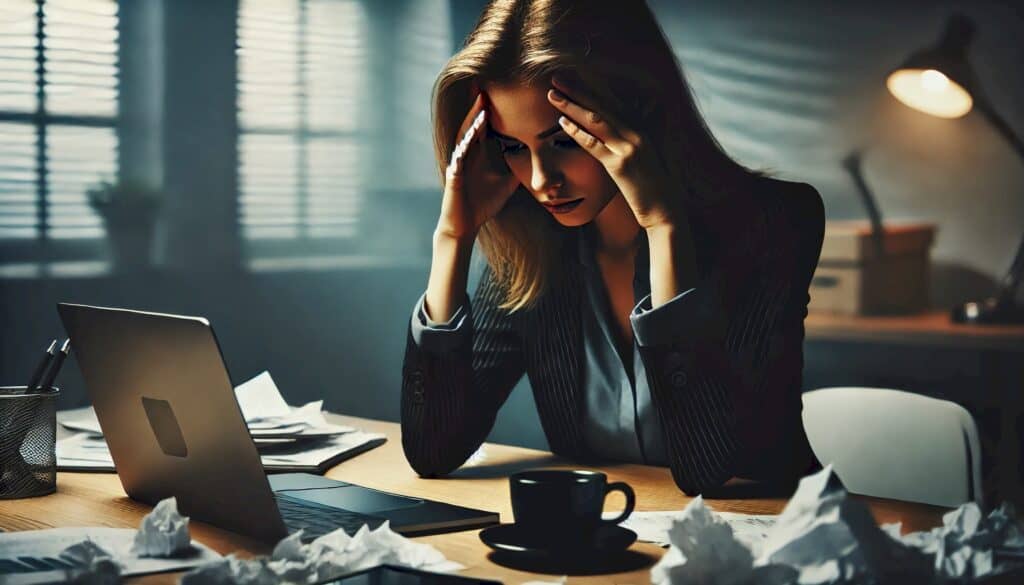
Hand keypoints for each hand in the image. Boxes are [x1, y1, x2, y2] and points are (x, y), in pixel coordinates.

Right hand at [436, 92, 521, 240]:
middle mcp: (467, 155)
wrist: (466, 225)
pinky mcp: (454, 176)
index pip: (483, 128)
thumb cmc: (482, 204)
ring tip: (480, 108)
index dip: (489, 111)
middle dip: (477, 108)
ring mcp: (459, 164)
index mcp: (478, 155)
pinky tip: (470, 138)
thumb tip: (536, 162)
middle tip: (484, 88)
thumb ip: (517, 170)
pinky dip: (464, 147)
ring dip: (471, 123)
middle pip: (471, 126)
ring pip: (464, 138)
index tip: (499, 94)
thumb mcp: (507, 184)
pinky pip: (458, 158)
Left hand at [547, 76, 682, 229]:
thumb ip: (630, 140)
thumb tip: (612, 131)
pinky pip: (594, 144)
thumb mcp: (644, 157)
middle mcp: (637, 132)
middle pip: (602, 105)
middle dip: (577, 89)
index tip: (573, 78)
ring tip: (552, 95)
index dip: (591, 88)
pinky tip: (561, 123)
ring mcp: (629, 147)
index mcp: (642, 127)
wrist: (665, 209)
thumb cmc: (653, 186)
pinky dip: (576, 132)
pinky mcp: (620, 165)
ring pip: (595, 120)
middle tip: (556, 77)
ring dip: (571, 105)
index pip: (612, 102)